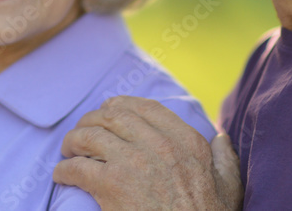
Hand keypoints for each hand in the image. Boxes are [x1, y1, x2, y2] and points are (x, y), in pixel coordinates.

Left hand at [53, 96, 242, 210]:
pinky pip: (77, 167)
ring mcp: (132, 162)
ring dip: (74, 140)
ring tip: (68, 149)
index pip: (146, 108)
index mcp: (186, 141)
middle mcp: (158, 144)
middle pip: (113, 115)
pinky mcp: (110, 185)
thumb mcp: (228, 187)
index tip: (109, 107)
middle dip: (93, 118)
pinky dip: (64, 169)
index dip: (122, 104)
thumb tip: (221, 138)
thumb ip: (225, 159)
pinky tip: (62, 174)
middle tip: (82, 129)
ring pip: (90, 136)